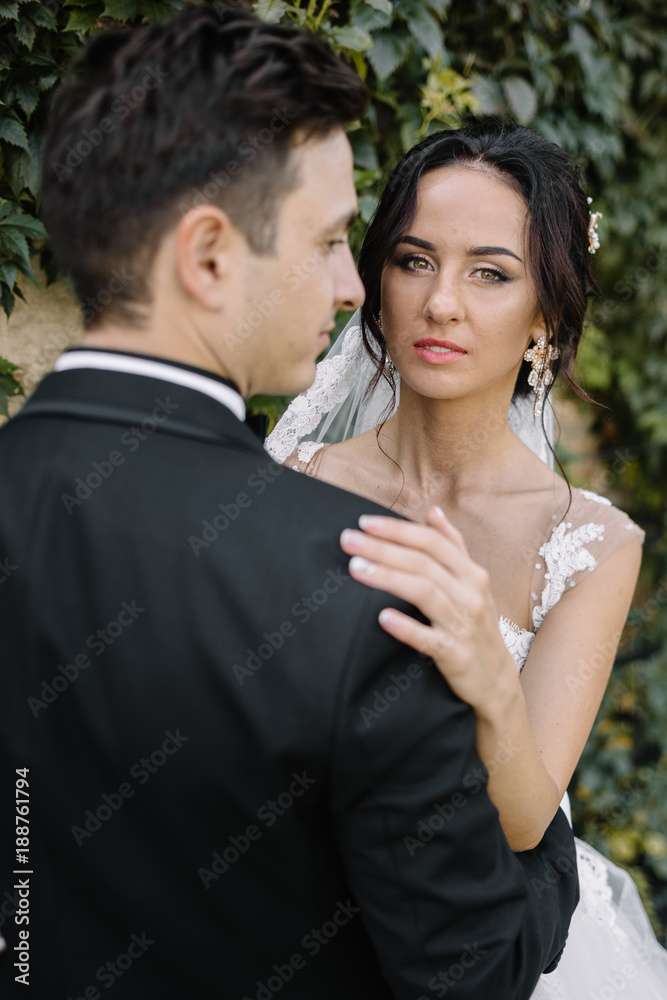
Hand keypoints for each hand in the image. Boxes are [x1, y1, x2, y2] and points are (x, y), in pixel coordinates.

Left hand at [340, 506, 516, 715]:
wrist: (495, 680)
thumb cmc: (476, 625)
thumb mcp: (472, 583)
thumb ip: (453, 546)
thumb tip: (433, 511)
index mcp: (471, 574)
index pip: (433, 542)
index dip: (399, 530)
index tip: (365, 522)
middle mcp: (470, 595)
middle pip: (424, 563)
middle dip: (384, 548)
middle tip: (348, 540)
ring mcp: (465, 625)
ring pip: (425, 593)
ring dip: (389, 578)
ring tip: (357, 568)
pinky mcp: (457, 656)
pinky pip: (430, 639)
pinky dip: (407, 627)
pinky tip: (382, 618)